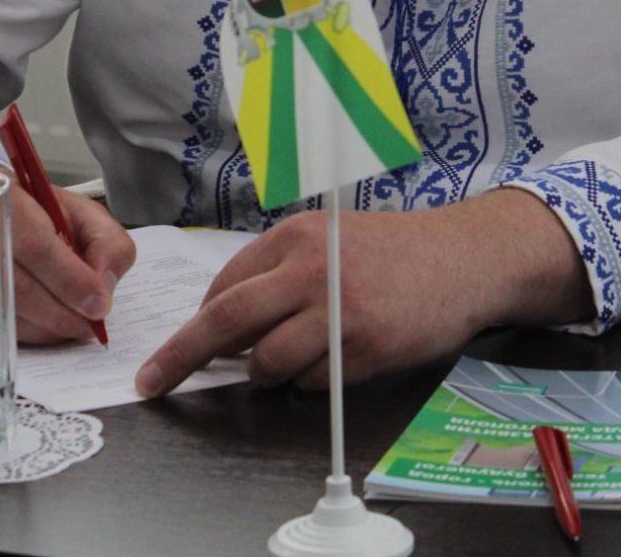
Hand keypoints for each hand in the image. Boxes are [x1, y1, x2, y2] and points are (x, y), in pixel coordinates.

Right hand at [0, 164, 135, 344]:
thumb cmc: (26, 205)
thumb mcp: (76, 207)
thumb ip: (105, 240)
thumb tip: (105, 286)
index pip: (35, 246)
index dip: (70, 280)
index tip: (99, 304)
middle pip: (17, 286)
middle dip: (61, 314)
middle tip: (89, 325)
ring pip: (3, 312)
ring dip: (45, 328)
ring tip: (71, 325)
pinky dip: (24, 331)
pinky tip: (42, 323)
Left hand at [135, 188, 589, 397]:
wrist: (464, 256)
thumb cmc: (392, 252)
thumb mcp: (328, 240)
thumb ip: (279, 273)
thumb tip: (226, 326)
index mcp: (296, 237)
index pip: (224, 286)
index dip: (193, 325)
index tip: (170, 353)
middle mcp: (312, 269)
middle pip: (227, 321)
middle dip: (182, 357)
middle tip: (156, 381)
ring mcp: (340, 310)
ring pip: (269, 362)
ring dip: (265, 375)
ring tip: (286, 365)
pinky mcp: (367, 347)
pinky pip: (314, 383)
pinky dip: (310, 383)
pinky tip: (334, 361)